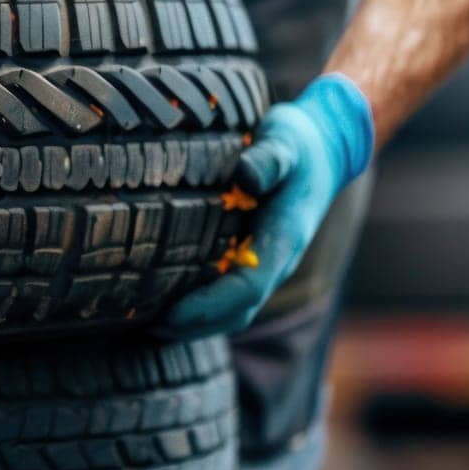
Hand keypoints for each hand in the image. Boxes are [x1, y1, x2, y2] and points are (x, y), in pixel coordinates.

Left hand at [166, 74, 374, 336]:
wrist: (325, 150)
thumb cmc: (298, 144)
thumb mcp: (286, 141)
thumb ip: (269, 158)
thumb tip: (246, 174)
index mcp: (284, 239)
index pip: (247, 289)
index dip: (207, 307)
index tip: (169, 314)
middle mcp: (277, 261)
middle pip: (237, 312)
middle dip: (192, 325)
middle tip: (144, 328)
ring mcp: (268, 265)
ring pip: (235, 312)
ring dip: (194, 325)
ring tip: (148, 326)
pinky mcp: (256, 260)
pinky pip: (230, 297)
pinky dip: (200, 310)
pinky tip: (165, 306)